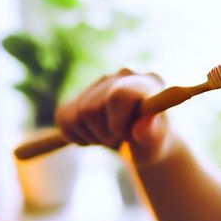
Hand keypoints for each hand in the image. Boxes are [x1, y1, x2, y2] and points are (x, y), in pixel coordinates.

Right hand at [55, 69, 171, 165]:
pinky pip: (64, 120)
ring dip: (92, 137)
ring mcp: (98, 84)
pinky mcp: (77, 97)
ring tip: (111, 137)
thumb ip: (152, 135)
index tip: (124, 136)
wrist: (142, 143)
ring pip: (76, 116)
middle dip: (103, 134)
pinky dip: (77, 136)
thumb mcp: (156, 145)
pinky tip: (96, 134)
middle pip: (92, 109)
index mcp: (147, 81)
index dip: (116, 122)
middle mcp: (121, 75)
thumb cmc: (151, 142)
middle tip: (120, 138)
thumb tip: (143, 126)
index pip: (119, 95)